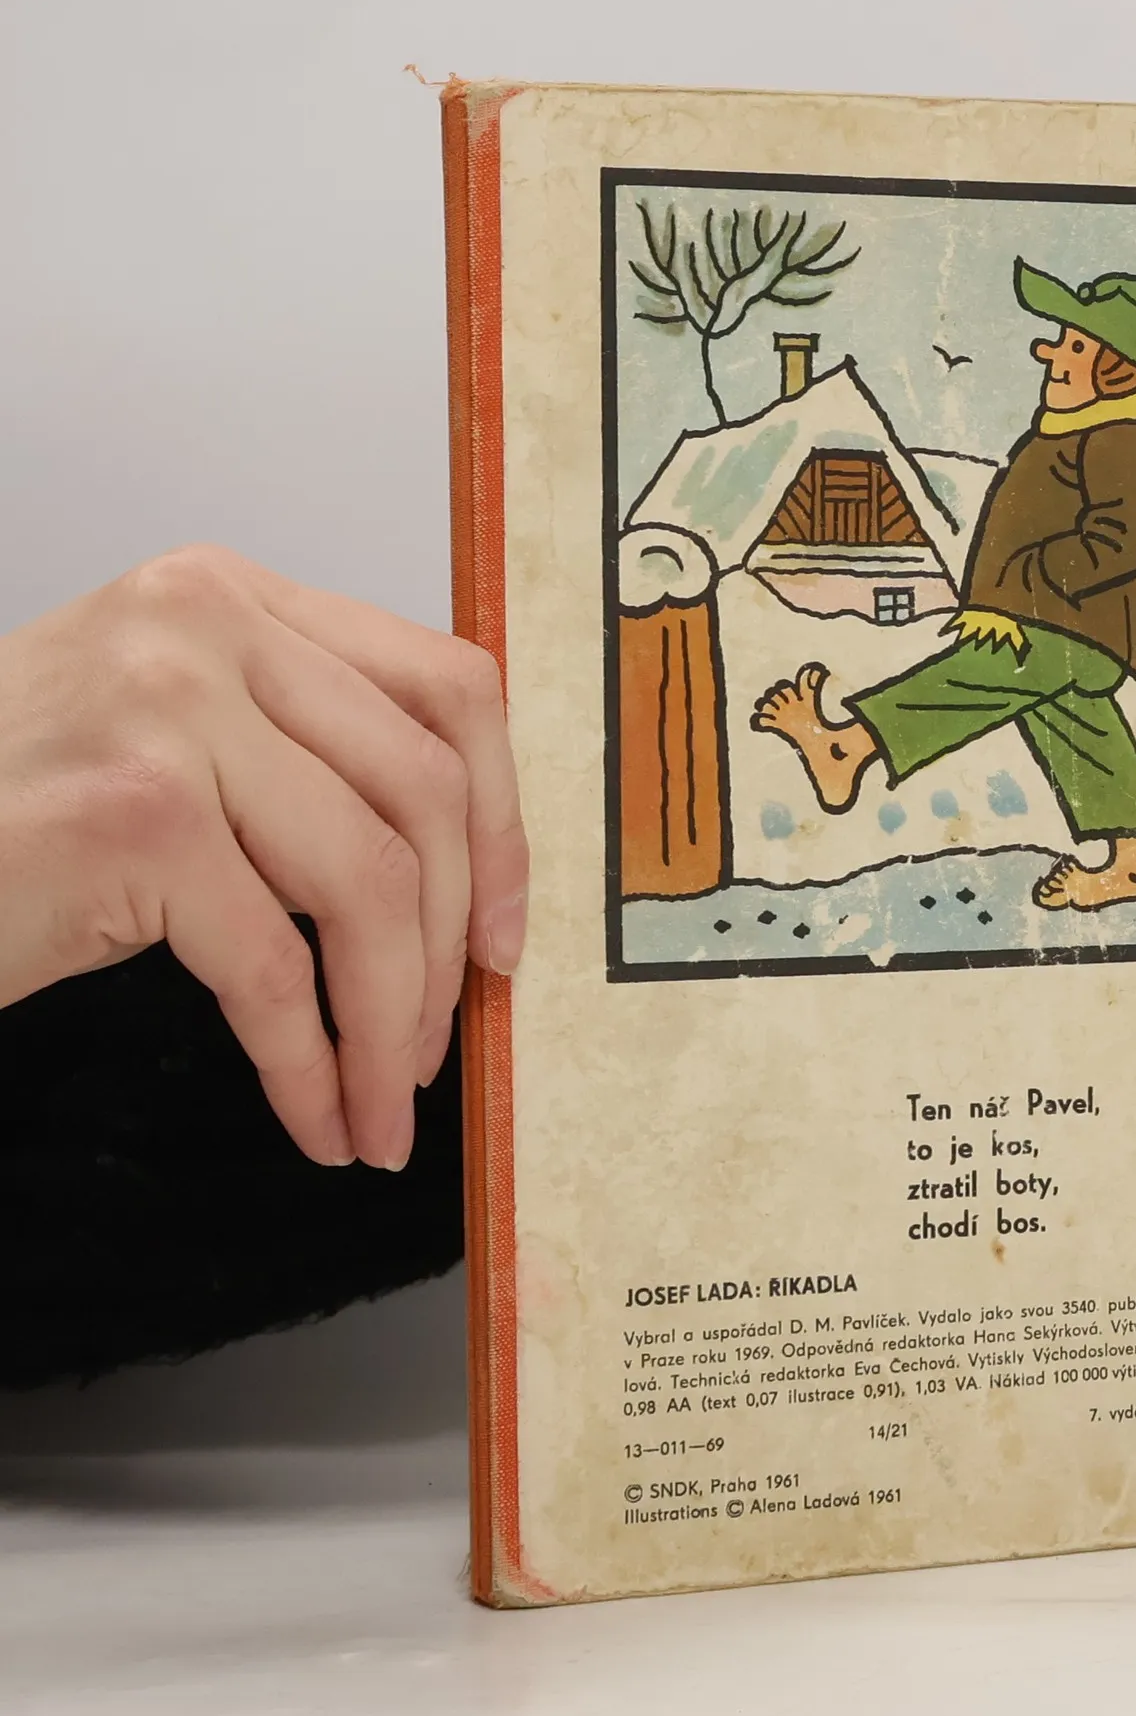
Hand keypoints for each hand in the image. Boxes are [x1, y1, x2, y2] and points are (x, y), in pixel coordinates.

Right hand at [0, 546, 527, 1168]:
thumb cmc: (10, 817)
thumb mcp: (176, 740)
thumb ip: (304, 760)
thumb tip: (469, 881)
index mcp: (238, 599)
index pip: (450, 688)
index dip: (505, 824)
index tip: (506, 934)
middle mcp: (207, 626)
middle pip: (426, 792)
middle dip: (453, 945)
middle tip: (441, 1042)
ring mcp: (166, 710)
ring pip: (368, 885)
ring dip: (389, 1024)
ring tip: (379, 1103)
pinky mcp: (130, 815)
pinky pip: (276, 968)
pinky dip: (310, 1064)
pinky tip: (315, 1116)